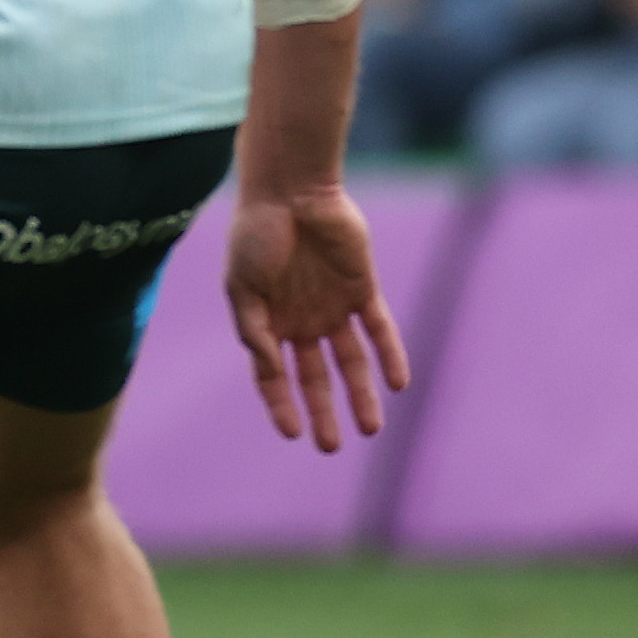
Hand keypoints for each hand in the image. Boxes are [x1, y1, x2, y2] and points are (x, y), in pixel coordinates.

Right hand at [222, 186, 408, 453]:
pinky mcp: (362, 289)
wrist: (291, 191)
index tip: (292, 434)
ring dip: (361, 393)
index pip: (274, 374)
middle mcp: (301, 320)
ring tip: (370, 429)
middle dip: (323, 410)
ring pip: (351, 361)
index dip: (281, 403)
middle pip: (315, 375)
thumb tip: (266, 366)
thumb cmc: (256, 235)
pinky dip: (389, 356)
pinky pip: (379, 330)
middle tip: (331, 446)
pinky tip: (396, 383)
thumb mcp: (241, 286)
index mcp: (267, 322)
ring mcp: (333, 306)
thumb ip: (253, 329)